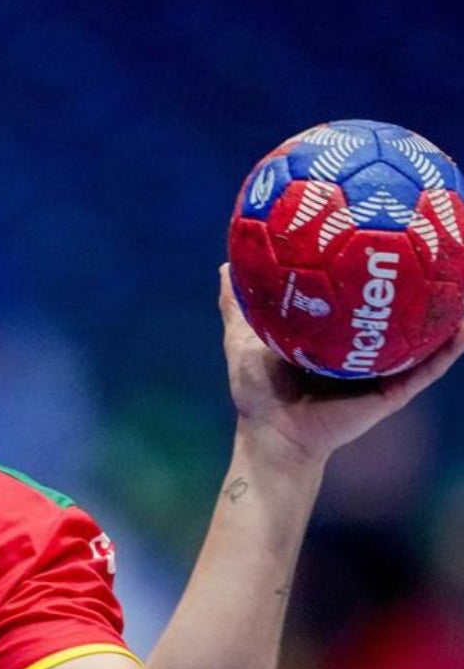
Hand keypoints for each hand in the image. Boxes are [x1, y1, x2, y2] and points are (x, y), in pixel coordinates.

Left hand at [219, 264, 463, 464]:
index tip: (387, 231)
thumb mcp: (244, 339)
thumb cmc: (258, 393)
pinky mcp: (391, 392)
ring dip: (444, 312)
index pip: (360, 295)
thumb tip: (227, 267)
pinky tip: (461, 325)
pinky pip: (426, 369)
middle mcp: (363, 350)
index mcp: (335, 336)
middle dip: (418, 282)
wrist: (273, 437)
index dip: (374, 268)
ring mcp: (381, 370)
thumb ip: (238, 306)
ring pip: (422, 337)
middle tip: (437, 244)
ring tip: (461, 280)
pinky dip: (447, 349)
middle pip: (397, 311)